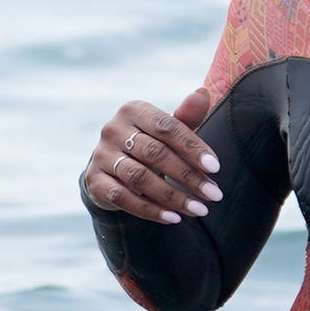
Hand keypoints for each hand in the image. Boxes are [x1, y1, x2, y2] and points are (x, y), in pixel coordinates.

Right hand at [85, 90, 219, 222]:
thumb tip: (203, 93)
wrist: (110, 165)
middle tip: (214, 195)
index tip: (216, 169)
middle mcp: (112, 129)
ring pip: (140, 178)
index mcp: (133, 110)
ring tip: (199, 210)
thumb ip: (185, 117)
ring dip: (173, 197)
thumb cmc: (149, 143)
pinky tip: (173, 218)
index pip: (167, 128)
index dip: (193, 148)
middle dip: (188, 177)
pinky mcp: (94, 180)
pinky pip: (123, 198)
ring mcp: (100, 155)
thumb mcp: (167, 130)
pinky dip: (150, 210)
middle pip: (155, 154)